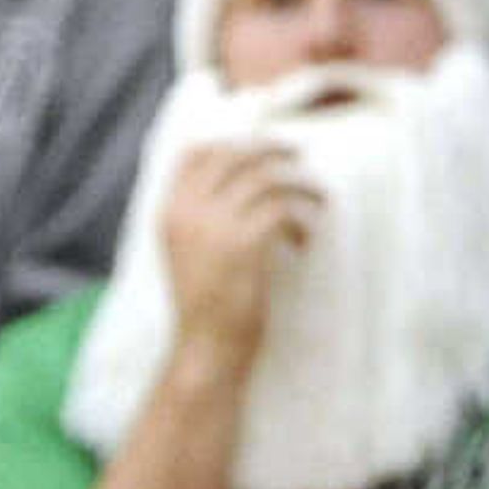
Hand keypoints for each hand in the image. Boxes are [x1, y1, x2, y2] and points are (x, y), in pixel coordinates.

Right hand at [159, 138, 319, 367]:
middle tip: (301, 155)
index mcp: (169, 211)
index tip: (264, 149)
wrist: (207, 346)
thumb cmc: (207, 303)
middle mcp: (186, 212)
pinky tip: (305, 242)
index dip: (232, 142)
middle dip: (272, 149)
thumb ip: (202, 216)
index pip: (194, 153)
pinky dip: (302, 220)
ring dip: (300, 184)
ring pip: (266, 177)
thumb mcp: (190, 251)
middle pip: (234, 155)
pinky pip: (283, 209)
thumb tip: (241, 180)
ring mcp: (214, 226)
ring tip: (319, 199)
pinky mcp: (244, 244)